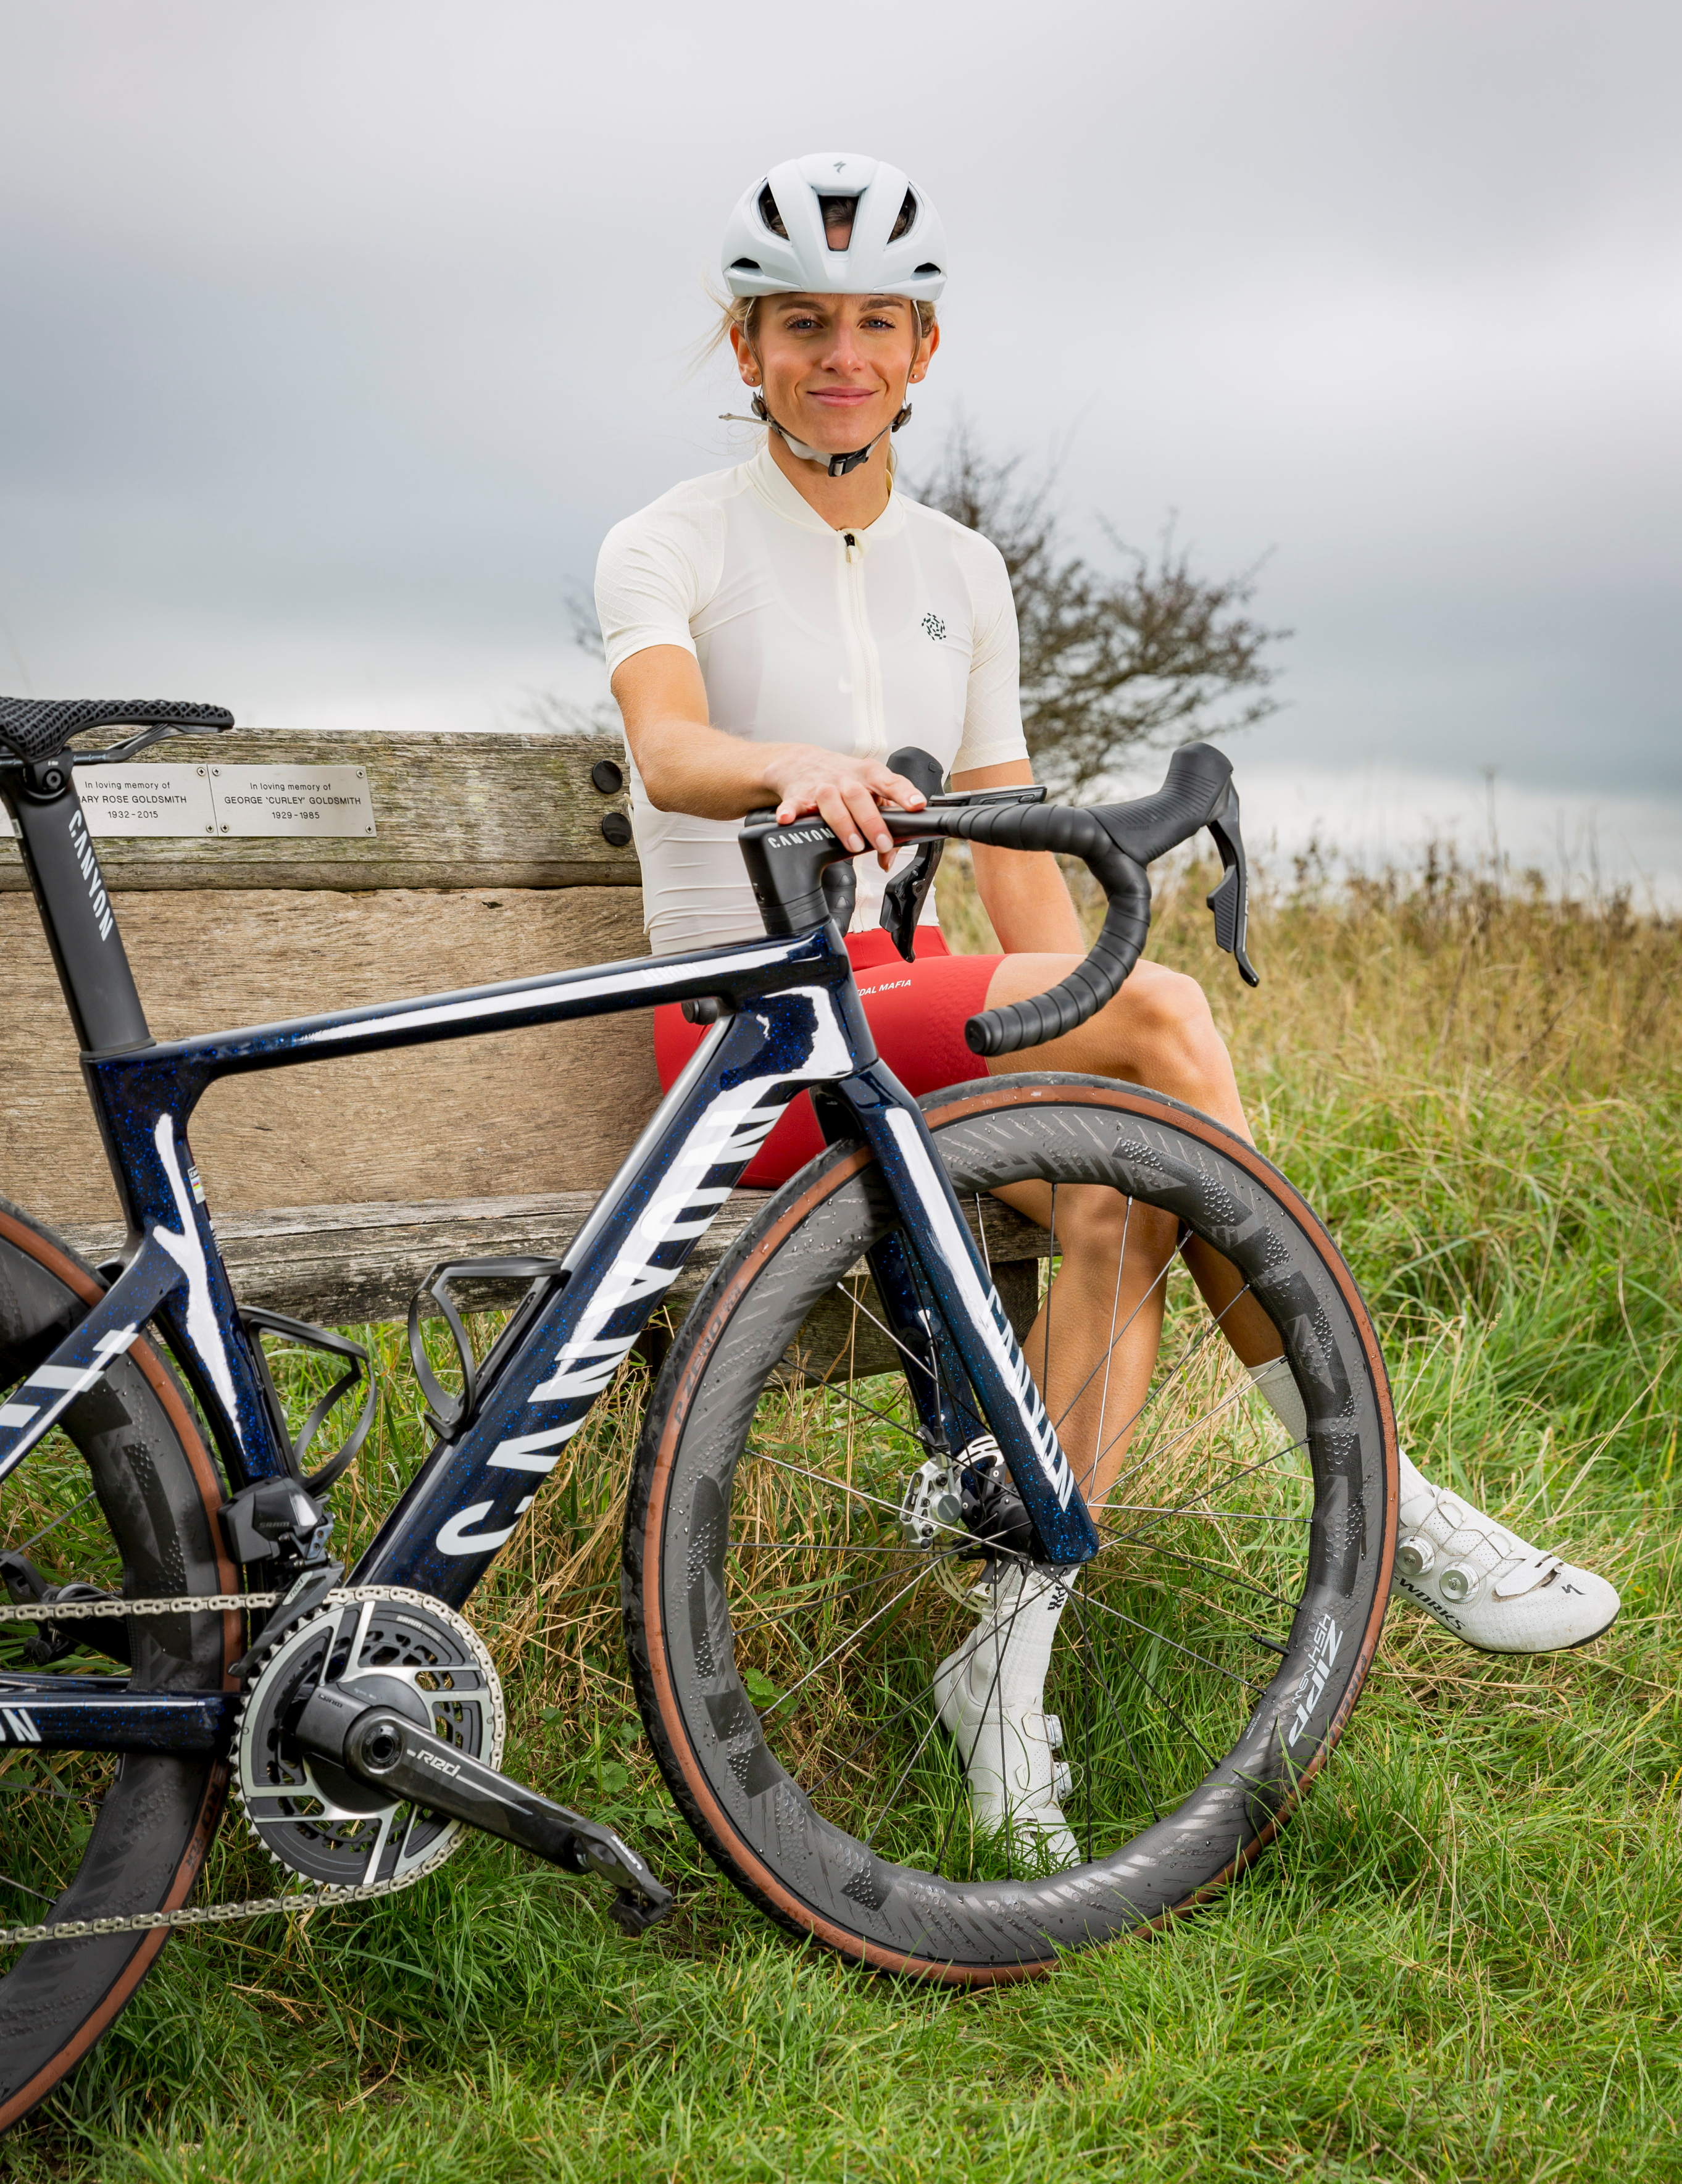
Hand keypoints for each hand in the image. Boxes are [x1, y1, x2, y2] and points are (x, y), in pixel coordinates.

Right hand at [761, 745, 926, 856]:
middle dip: (872, 821)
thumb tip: (888, 859)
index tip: (916, 805)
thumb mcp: (870, 794)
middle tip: (883, 843)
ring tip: (853, 844)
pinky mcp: (798, 796)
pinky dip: (790, 811)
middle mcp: (846, 779)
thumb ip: (884, 824)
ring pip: (830, 800)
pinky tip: (789, 819)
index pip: (890, 782)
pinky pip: (793, 804)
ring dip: (843, 823)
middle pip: (859, 795)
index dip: (904, 794)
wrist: (803, 762)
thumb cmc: (845, 781)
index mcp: (869, 775)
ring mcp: (821, 786)